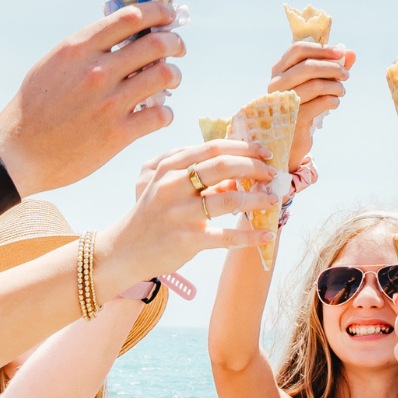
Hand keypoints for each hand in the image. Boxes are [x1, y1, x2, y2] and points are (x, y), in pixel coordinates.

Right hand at [0, 1, 186, 195]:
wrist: (18, 153)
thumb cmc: (34, 107)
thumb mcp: (53, 64)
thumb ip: (86, 48)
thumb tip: (120, 29)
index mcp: (78, 49)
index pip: (131, 17)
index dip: (159, 12)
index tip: (169, 15)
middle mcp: (97, 72)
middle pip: (157, 44)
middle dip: (175, 43)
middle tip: (178, 49)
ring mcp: (109, 103)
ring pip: (166, 76)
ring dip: (175, 76)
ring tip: (170, 80)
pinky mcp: (117, 134)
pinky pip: (161, 115)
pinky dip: (166, 112)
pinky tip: (158, 114)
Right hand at [97, 141, 281, 283]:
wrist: (124, 250)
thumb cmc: (153, 214)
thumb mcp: (167, 185)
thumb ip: (197, 173)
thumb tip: (239, 167)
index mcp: (169, 167)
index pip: (214, 148)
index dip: (245, 147)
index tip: (266, 152)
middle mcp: (173, 186)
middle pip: (224, 166)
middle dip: (255, 168)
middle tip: (273, 174)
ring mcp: (180, 213)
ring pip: (230, 200)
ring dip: (258, 199)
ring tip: (274, 201)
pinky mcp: (187, 240)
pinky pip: (226, 237)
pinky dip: (250, 236)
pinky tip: (266, 235)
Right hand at [268, 42, 355, 170]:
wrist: (292, 137)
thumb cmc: (305, 104)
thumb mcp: (316, 82)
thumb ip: (333, 66)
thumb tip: (351, 53)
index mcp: (279, 70)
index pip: (298, 49)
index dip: (321, 49)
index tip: (341, 53)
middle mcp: (277, 84)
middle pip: (308, 66)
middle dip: (333, 68)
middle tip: (346, 75)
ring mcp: (284, 102)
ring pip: (317, 85)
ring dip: (336, 86)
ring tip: (341, 91)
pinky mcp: (295, 118)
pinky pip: (322, 102)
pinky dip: (334, 100)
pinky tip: (334, 103)